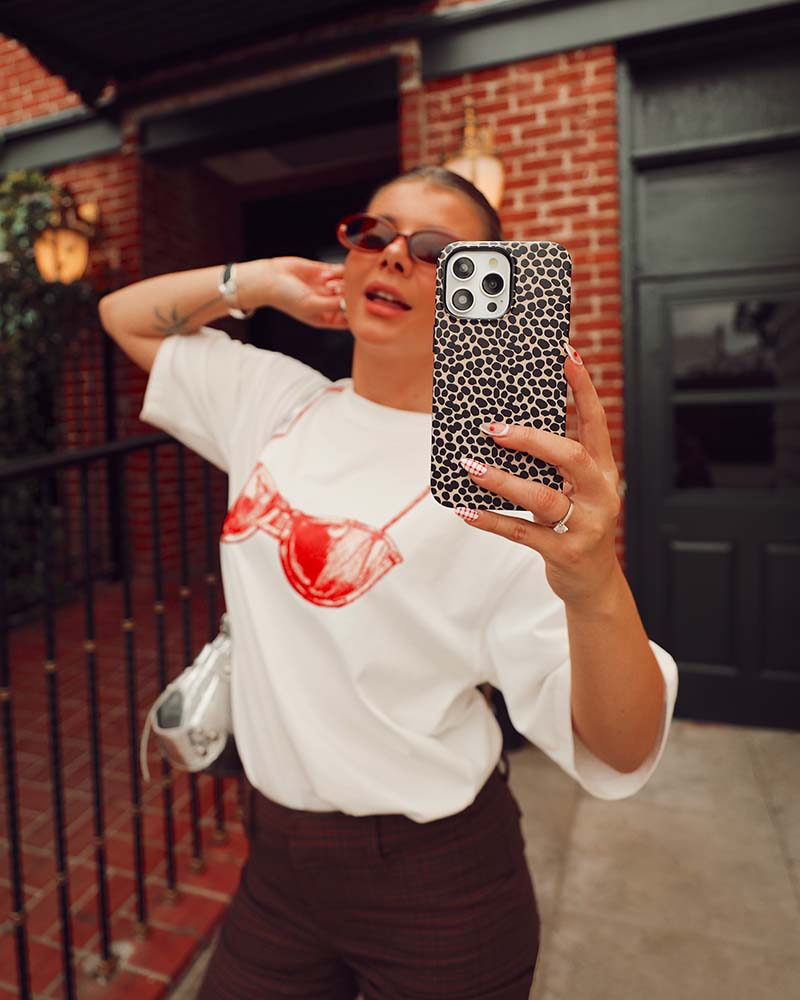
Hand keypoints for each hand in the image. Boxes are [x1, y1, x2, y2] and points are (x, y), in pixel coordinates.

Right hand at [261, 257, 347, 329]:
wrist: (270, 278)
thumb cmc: (287, 297)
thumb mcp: (311, 305)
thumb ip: (333, 305)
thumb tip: (352, 302)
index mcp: (326, 318)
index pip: (349, 320)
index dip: (354, 313)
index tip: (349, 305)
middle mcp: (328, 304)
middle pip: (351, 300)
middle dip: (345, 294)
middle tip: (332, 290)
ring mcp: (327, 288)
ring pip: (348, 284)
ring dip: (341, 282)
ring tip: (325, 282)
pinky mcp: (325, 272)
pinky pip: (341, 271)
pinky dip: (336, 272)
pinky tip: (323, 274)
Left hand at [454, 353, 622, 606]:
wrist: (595, 583)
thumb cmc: (577, 524)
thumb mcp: (575, 490)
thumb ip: (552, 463)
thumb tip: (503, 429)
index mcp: (604, 470)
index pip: (595, 421)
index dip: (583, 388)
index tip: (567, 356)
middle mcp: (600, 493)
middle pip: (571, 456)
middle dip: (531, 439)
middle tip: (493, 428)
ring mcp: (585, 525)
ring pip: (542, 496)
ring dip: (503, 480)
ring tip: (471, 466)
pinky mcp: (565, 552)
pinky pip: (522, 533)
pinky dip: (492, 520)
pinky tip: (466, 511)